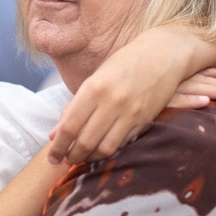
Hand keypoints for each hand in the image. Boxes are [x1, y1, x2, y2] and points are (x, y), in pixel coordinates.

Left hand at [48, 56, 215, 165]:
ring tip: (82, 157)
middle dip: (72, 156)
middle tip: (66, 160)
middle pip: (85, 142)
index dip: (58, 147)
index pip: (69, 126)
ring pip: (105, 148)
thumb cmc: (123, 64)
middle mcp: (111, 102)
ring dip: (90, 158)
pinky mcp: (144, 121)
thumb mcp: (94, 80)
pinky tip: (101, 150)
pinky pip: (122, 144)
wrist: (163, 55)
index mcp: (93, 88)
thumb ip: (74, 107)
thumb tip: (54, 135)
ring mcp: (130, 113)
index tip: (52, 158)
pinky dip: (108, 151)